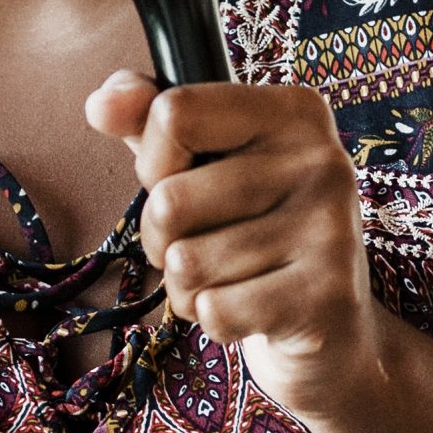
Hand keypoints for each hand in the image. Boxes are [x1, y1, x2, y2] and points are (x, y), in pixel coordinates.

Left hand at [87, 70, 385, 426]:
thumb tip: (102, 106)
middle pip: (169, 200)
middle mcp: (322, 159)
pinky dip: (213, 319)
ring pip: (185, 262)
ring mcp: (330, 227)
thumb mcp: (204, 163)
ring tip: (232, 279)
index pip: (174, 113)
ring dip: (187, 285)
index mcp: (294, 111)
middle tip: (210, 244)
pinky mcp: (326, 294)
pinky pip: (213, 310)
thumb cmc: (252, 229)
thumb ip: (150, 122)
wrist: (328, 326)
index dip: (155, 162)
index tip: (187, 180)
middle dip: (163, 238)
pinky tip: (251, 310)